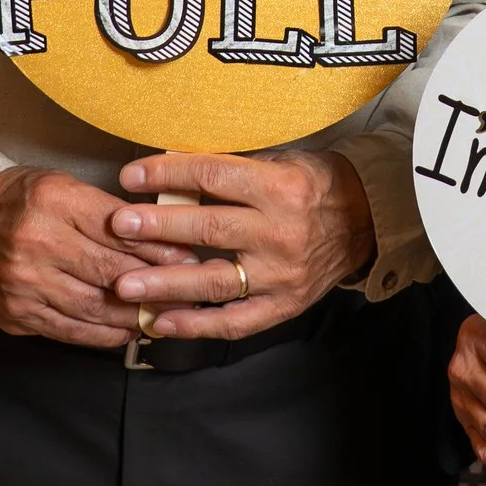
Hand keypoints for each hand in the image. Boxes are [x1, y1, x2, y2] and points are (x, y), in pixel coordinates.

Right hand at [0, 166, 188, 347]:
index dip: (158, 249)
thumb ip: (108, 212)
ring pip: (93, 308)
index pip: (119, 231)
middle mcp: (35, 244)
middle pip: (110, 272)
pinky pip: (68, 331)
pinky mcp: (16, 314)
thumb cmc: (18, 199)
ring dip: (134, 316)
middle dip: (155, 285)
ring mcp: (22, 284)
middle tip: (186, 291)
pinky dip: (102, 335)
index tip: (187, 258)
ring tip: (162, 314)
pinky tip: (125, 331)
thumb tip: (160, 239)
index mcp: (53, 202)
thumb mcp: (64, 186)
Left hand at [107, 150, 375, 338]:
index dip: (167, 174)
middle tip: (119, 226)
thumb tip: (167, 168)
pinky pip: (234, 320)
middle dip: (158, 228)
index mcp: (279, 187)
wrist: (366, 222)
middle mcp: (280, 232)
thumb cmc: (315, 185)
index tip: (130, 176)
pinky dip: (195, 324)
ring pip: (215, 280)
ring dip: (165, 283)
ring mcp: (281, 274)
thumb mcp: (280, 161)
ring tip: (126, 284)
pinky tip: (162, 322)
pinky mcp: (283, 305)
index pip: (212, 176)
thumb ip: (229, 170)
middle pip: (208, 229)